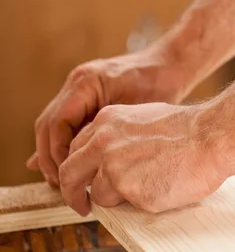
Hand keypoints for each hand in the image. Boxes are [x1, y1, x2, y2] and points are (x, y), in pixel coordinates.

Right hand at [28, 46, 186, 186]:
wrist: (170, 66)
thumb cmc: (160, 86)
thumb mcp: (137, 114)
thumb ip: (109, 136)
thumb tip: (87, 169)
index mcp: (86, 83)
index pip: (57, 124)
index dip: (59, 154)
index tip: (70, 179)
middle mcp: (76, 83)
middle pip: (47, 126)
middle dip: (51, 158)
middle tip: (63, 185)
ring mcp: (78, 89)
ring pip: (52, 127)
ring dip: (55, 153)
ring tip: (67, 181)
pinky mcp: (85, 97)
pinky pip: (67, 124)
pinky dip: (67, 145)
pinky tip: (73, 166)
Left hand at [58, 103, 228, 215]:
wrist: (211, 137)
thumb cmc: (189, 129)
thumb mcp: (143, 119)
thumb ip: (119, 135)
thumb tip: (110, 157)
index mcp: (106, 123)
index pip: (75, 150)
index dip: (78, 169)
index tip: (82, 181)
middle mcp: (102, 144)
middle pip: (70, 174)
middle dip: (73, 193)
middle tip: (82, 205)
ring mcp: (114, 169)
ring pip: (100, 195)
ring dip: (117, 198)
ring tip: (146, 189)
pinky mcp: (130, 192)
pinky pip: (128, 206)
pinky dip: (142, 203)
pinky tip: (162, 188)